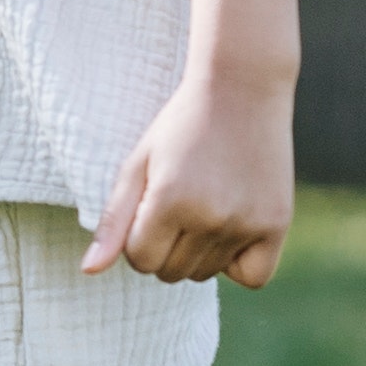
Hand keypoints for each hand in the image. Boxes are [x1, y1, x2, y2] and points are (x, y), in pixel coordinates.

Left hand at [90, 71, 291, 284]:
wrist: (243, 88)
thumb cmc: (182, 126)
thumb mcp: (139, 163)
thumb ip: (113, 221)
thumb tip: (89, 271)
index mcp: (169, 200)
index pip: (141, 260)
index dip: (139, 239)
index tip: (151, 207)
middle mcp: (210, 217)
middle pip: (172, 272)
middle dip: (165, 247)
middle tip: (179, 203)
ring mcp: (246, 223)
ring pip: (206, 274)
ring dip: (198, 253)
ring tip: (206, 206)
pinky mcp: (277, 224)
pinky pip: (253, 277)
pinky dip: (239, 265)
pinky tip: (232, 231)